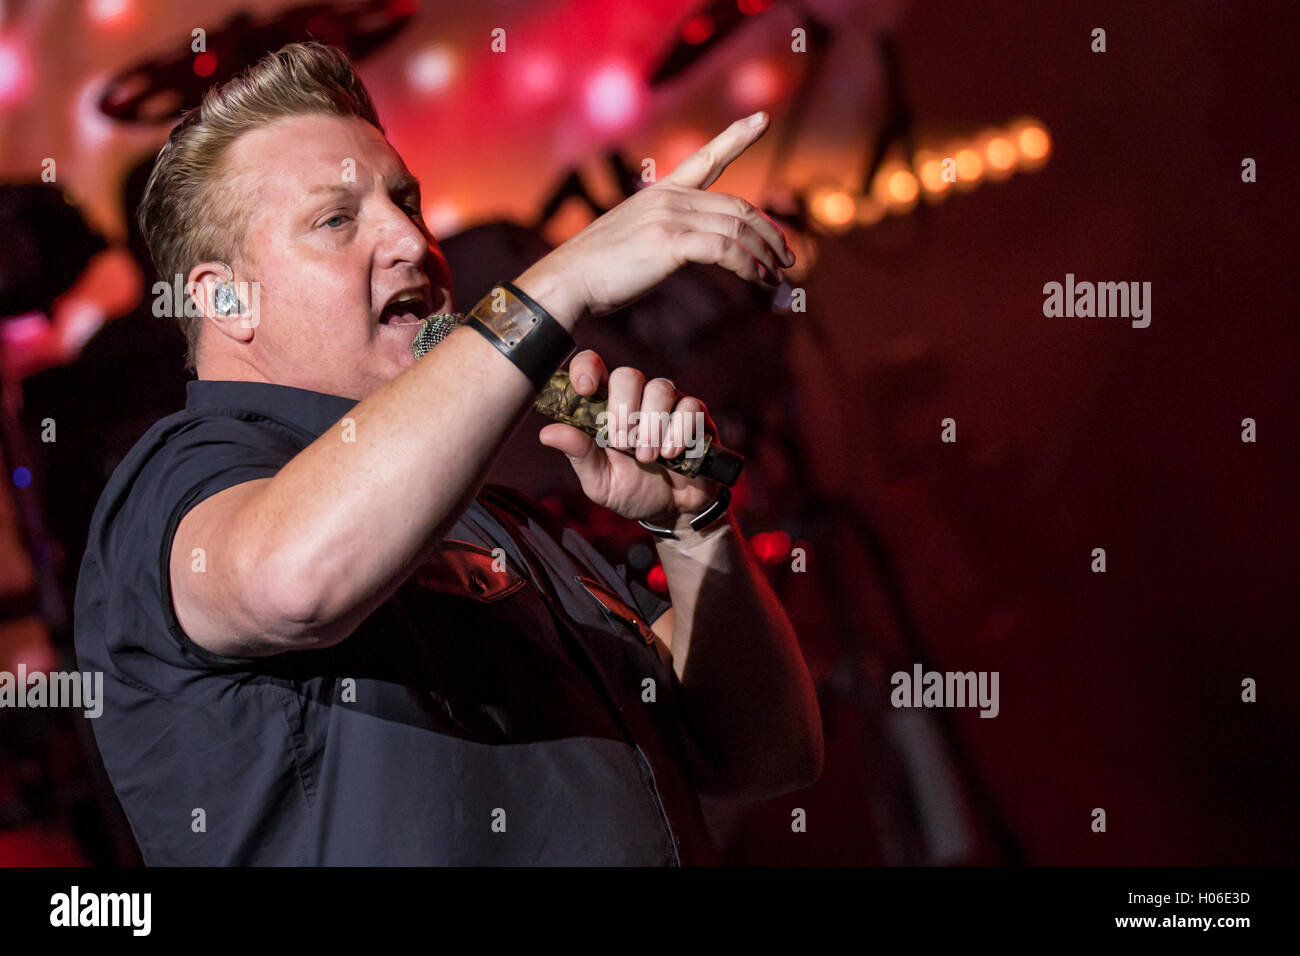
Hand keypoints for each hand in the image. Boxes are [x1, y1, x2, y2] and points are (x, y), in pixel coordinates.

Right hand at [515, 111, 795, 323]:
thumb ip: (667, 235)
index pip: (706, 158)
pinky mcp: (671, 243)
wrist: (568, 280)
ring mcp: (670, 217)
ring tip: (777, 277)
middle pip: (738, 207)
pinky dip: (749, 266)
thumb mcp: (637, 241)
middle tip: (787, 258)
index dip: (737, 137)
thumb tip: (692, 249)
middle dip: (769, 233)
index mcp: (662, 192)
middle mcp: (669, 197)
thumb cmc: (599, 270)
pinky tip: (758, 280)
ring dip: (764, 255)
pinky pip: (725, 250)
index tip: (762, 119)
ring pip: (737, 229)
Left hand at [537, 350, 722, 523]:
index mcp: (605, 406)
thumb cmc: (631, 490)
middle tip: (622, 444)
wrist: (671, 511)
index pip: (593, 366)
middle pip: (628, 374)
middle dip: (622, 411)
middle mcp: (636, 397)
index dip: (586, 368)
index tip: (586, 389)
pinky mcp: (696, 415)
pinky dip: (678, 433)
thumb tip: (547, 433)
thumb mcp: (599, 480)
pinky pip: (690, 407)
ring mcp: (667, 403)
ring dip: (651, 428)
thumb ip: (578, 454)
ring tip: (647, 457)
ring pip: (660, 389)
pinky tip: (671, 454)